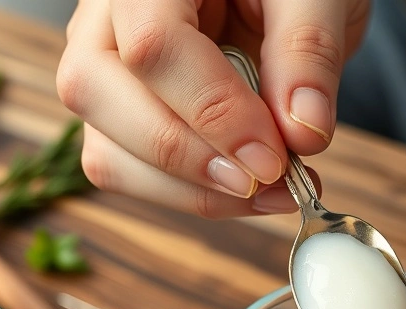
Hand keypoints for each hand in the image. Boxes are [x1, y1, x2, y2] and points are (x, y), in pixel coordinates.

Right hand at [57, 0, 368, 216]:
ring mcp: (102, 70)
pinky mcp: (120, 117)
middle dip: (189, 158)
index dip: (212, 112)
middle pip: (97, 96)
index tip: (273, 157)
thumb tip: (302, 133)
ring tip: (271, 191)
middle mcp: (103, 17)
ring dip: (190, 190)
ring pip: (105, 150)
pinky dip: (191, 194)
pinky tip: (250, 189)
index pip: (152, 46)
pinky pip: (130, 171)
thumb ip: (308, 49)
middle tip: (269, 180)